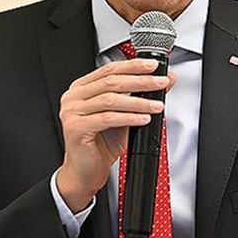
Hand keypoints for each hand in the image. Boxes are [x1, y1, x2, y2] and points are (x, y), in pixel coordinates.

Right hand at [56, 59, 173, 210]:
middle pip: (111, 81)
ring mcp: (72, 112)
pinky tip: (143, 118)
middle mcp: (74, 97)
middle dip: (140, 81)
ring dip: (138, 101)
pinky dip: (129, 118)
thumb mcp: (125, 116)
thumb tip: (165, 81)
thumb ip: (141, 96)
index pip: (109, 69)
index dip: (132, 66)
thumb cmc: (101, 144)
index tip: (152, 66)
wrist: (85, 172)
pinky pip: (108, 118)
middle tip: (159, 83)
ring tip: (156, 105)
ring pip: (110, 99)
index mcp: (82, 89)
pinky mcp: (76, 128)